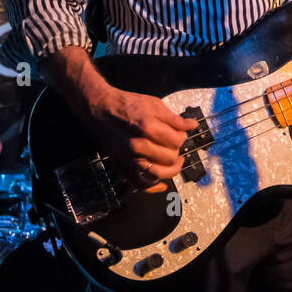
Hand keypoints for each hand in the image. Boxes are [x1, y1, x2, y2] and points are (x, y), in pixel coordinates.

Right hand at [79, 87, 196, 192]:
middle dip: (176, 150)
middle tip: (174, 144)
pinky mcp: (122, 165)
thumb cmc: (125, 105)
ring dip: (171, 170)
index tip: (180, 133)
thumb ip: (174, 118)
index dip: (182, 136)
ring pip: (158, 174)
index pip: (176, 140)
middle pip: (170, 158)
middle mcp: (138, 146)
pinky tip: (162, 183)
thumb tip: (191, 125)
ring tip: (175, 162)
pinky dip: (153, 187)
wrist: (100, 109)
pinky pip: (139, 183)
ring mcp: (129, 158)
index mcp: (147, 128)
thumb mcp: (153, 104)